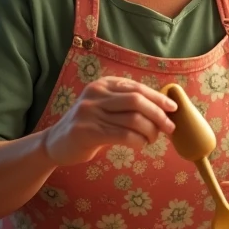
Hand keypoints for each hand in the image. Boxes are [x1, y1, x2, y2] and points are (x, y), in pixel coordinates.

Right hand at [44, 77, 176, 166]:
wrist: (55, 143)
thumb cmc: (88, 126)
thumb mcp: (105, 107)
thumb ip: (127, 104)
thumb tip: (162, 108)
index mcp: (103, 84)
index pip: (136, 88)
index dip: (158, 97)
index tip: (172, 108)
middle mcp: (95, 94)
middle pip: (137, 100)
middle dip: (158, 114)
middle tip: (169, 127)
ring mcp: (90, 112)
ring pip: (132, 119)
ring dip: (150, 131)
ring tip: (153, 139)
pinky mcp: (88, 131)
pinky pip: (123, 135)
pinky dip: (138, 140)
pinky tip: (141, 144)